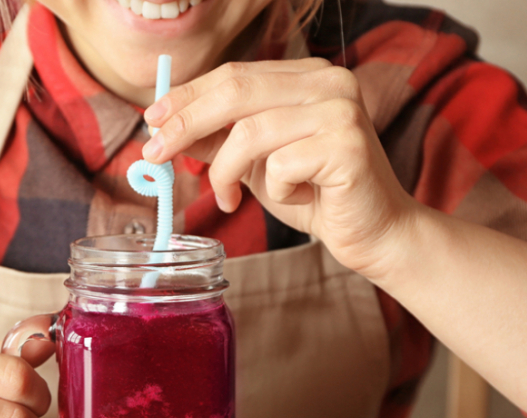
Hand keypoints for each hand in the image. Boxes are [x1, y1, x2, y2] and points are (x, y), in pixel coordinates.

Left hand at [142, 59, 419, 279]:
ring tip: (229, 197)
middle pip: (235, 91)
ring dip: (226, 171)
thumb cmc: (316, 196)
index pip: (234, 75)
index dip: (187, 96)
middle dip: (185, 123)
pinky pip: (280, 164)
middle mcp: (329, 82)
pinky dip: (274, 189)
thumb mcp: (256, 162)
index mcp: (307, 76)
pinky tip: (293, 198)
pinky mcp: (348, 145)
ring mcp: (341, 110)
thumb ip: (220, 138)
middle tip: (154, 153)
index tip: (152, 119)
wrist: (374, 233)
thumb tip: (164, 125)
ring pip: (250, 131)